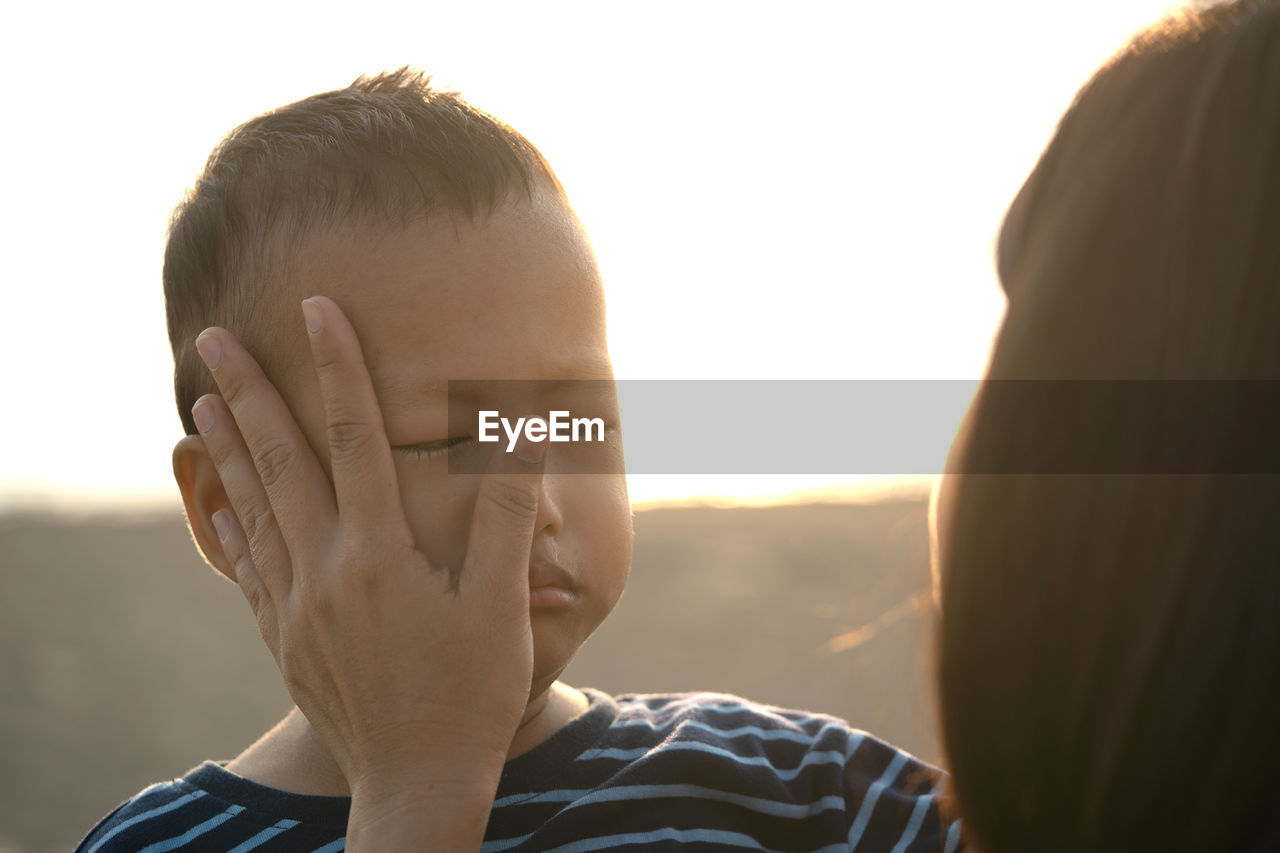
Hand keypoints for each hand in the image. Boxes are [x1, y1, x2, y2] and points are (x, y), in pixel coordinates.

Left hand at [189, 296, 544, 847]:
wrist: (416, 784)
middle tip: (211, 336)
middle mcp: (325, 570)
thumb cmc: (471, 693)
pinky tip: (218, 501)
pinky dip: (228, 522)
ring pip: (252, 508)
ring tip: (197, 401)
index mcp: (379, 553)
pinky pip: (247, 565)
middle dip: (247, 392)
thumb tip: (523, 435)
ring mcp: (297, 606)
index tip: (317, 309)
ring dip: (225, 449)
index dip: (337, 367)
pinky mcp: (285, 638)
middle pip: (279, 462)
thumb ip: (508, 515)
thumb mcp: (502, 604)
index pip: (355, 437)